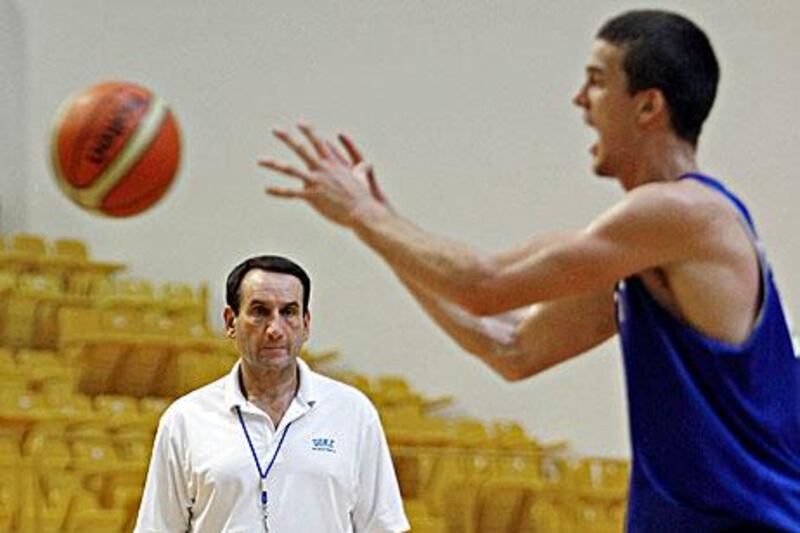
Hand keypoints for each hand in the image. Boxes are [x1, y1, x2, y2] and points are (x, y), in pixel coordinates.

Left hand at [259, 123, 390, 226]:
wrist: (364, 210)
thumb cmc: (365, 197)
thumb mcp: (364, 178)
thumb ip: (360, 169)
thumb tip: (366, 163)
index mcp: (334, 163)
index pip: (319, 142)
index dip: (309, 131)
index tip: (300, 123)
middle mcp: (323, 168)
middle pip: (302, 148)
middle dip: (287, 138)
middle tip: (275, 129)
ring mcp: (317, 181)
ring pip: (291, 169)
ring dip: (274, 164)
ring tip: (260, 160)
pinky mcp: (313, 195)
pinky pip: (292, 192)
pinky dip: (279, 191)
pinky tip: (267, 189)